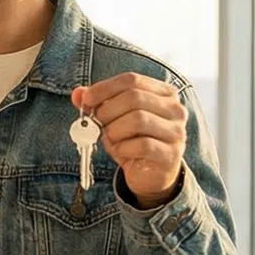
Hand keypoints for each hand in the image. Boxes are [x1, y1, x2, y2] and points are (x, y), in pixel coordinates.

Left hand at [69, 73, 186, 207]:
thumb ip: (98, 104)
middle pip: (134, 97)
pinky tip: (121, 151)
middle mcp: (175, 109)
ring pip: (138, 119)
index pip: (132, 79)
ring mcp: (176, 132)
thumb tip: (78, 94)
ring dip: (115, 130)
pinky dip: (124, 147)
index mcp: (163, 93)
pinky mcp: (170, 154)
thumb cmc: (133, 142)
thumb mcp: (114, 120)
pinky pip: (143, 145)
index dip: (105, 88)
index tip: (87, 99)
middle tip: (97, 123)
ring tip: (110, 139)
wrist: (150, 175)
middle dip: (107, 111)